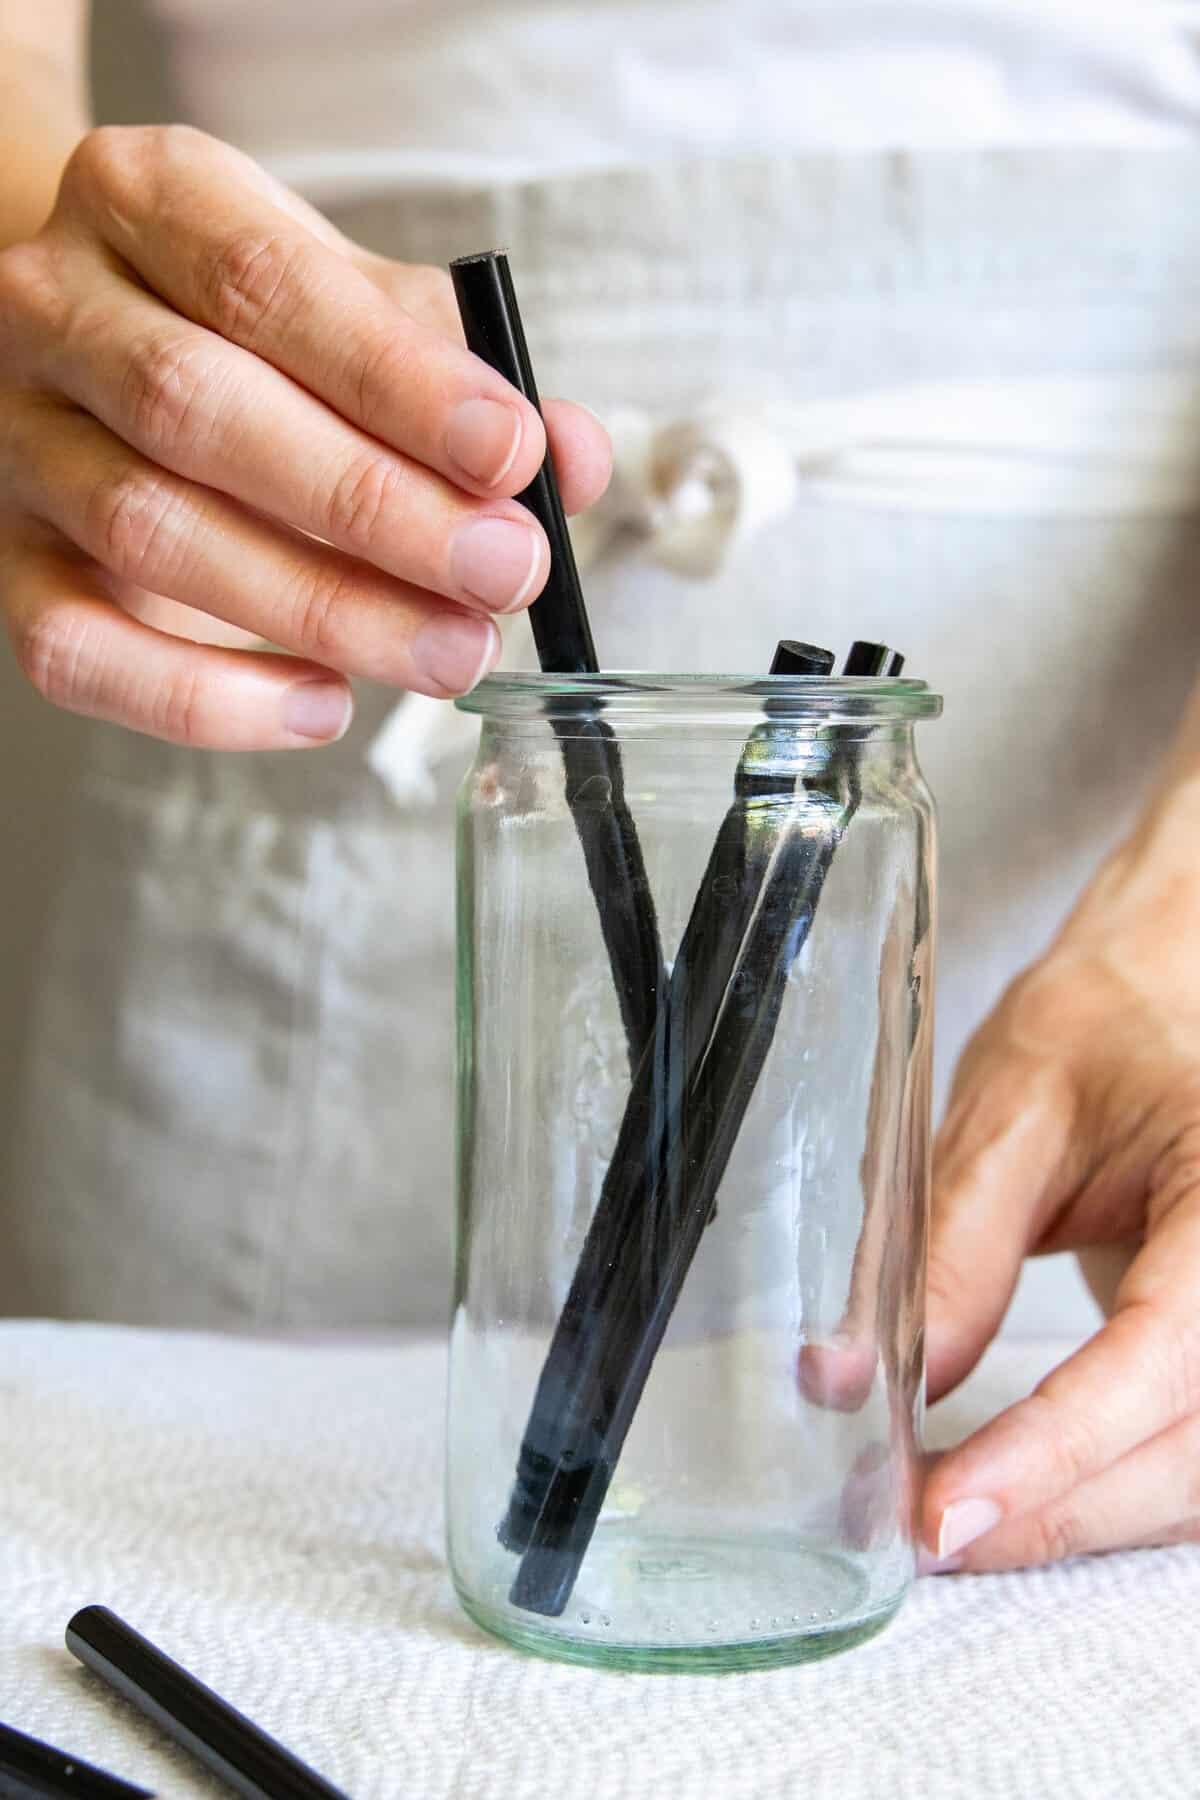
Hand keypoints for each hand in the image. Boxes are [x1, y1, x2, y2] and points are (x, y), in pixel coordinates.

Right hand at [0, 126, 610, 747]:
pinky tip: (325, 704)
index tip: (512, 455)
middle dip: (373, 508)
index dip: (395, 380)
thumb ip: (465, 381)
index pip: (263, 284)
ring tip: (453, 650)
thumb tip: (572, 461)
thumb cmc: (257, 335)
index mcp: (145, 200)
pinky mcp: (9, 565)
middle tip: (500, 573)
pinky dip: (208, 699)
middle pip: (198, 411)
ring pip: (150, 532)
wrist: (102, 350)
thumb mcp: (362, 313)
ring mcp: (20, 442)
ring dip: (323, 610)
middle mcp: (54, 307)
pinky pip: (78, 651)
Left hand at [921, 791, 1199, 1571]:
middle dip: (1051, 1508)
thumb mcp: (1012, 1111)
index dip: (1058, 1448)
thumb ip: (951, 1249)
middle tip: (921, 1530)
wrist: (1176, 994)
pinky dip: (1105, 1493)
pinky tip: (1025, 1494)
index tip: (949, 1507)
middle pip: (1185, 1448)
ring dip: (1077, 1518)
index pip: (1163, 1355)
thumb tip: (864, 1380)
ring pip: (1194, 1480)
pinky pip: (1191, 1462)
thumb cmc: (1109, 1025)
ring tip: (955, 1520)